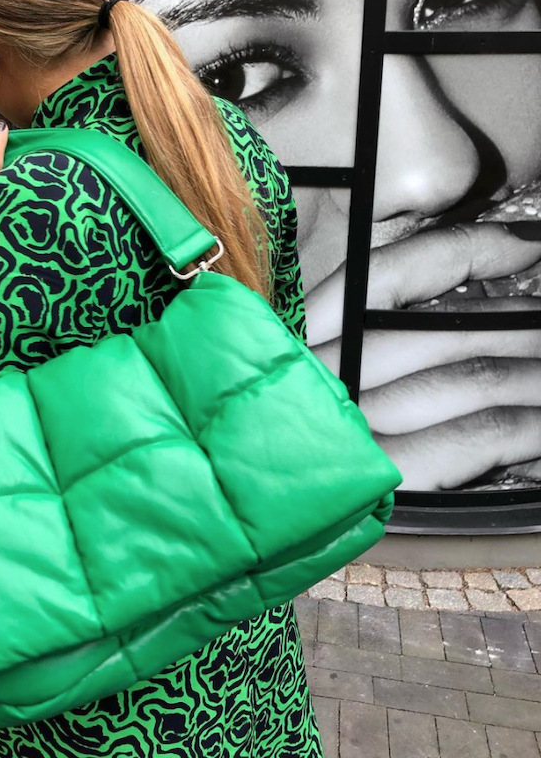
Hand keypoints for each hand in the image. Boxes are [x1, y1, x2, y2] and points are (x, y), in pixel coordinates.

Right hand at [305, 222, 540, 489]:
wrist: (248, 515)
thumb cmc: (286, 450)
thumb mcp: (307, 380)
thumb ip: (357, 340)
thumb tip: (458, 304)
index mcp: (299, 339)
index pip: (389, 275)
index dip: (464, 251)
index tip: (521, 245)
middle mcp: (323, 375)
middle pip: (445, 328)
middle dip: (520, 323)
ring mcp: (354, 428)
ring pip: (475, 378)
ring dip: (534, 372)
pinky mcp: (383, 480)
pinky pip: (481, 434)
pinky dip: (529, 425)